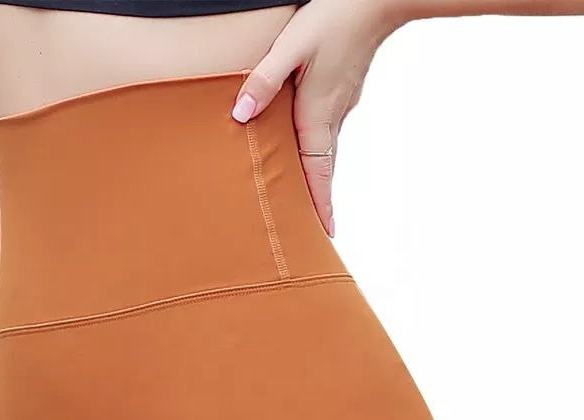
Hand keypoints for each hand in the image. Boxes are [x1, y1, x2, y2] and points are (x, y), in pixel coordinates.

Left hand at [231, 0, 404, 236]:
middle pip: (323, 169)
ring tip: (307, 198)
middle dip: (319, 201)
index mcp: (318, 115)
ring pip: (325, 150)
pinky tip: (307, 149)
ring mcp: (341, 104)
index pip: (318, 173)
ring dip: (317, 176)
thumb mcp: (291, 47)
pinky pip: (328, 131)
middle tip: (313, 230)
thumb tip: (240, 114)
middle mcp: (333, 116)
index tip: (326, 234)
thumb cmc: (334, 16)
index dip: (320, 205)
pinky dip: (318, 151)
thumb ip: (263, 81)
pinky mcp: (343, 91)